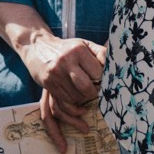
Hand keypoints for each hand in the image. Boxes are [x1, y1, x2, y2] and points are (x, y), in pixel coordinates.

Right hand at [18, 34, 104, 148]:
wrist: (37, 46)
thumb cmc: (67, 47)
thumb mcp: (84, 44)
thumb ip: (101, 53)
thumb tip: (116, 68)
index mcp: (78, 50)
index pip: (98, 73)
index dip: (103, 82)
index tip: (104, 84)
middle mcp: (66, 61)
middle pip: (87, 89)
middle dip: (94, 94)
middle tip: (96, 94)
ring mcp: (55, 74)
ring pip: (75, 98)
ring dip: (83, 102)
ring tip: (85, 98)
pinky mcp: (48, 84)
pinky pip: (64, 103)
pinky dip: (72, 108)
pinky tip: (78, 106)